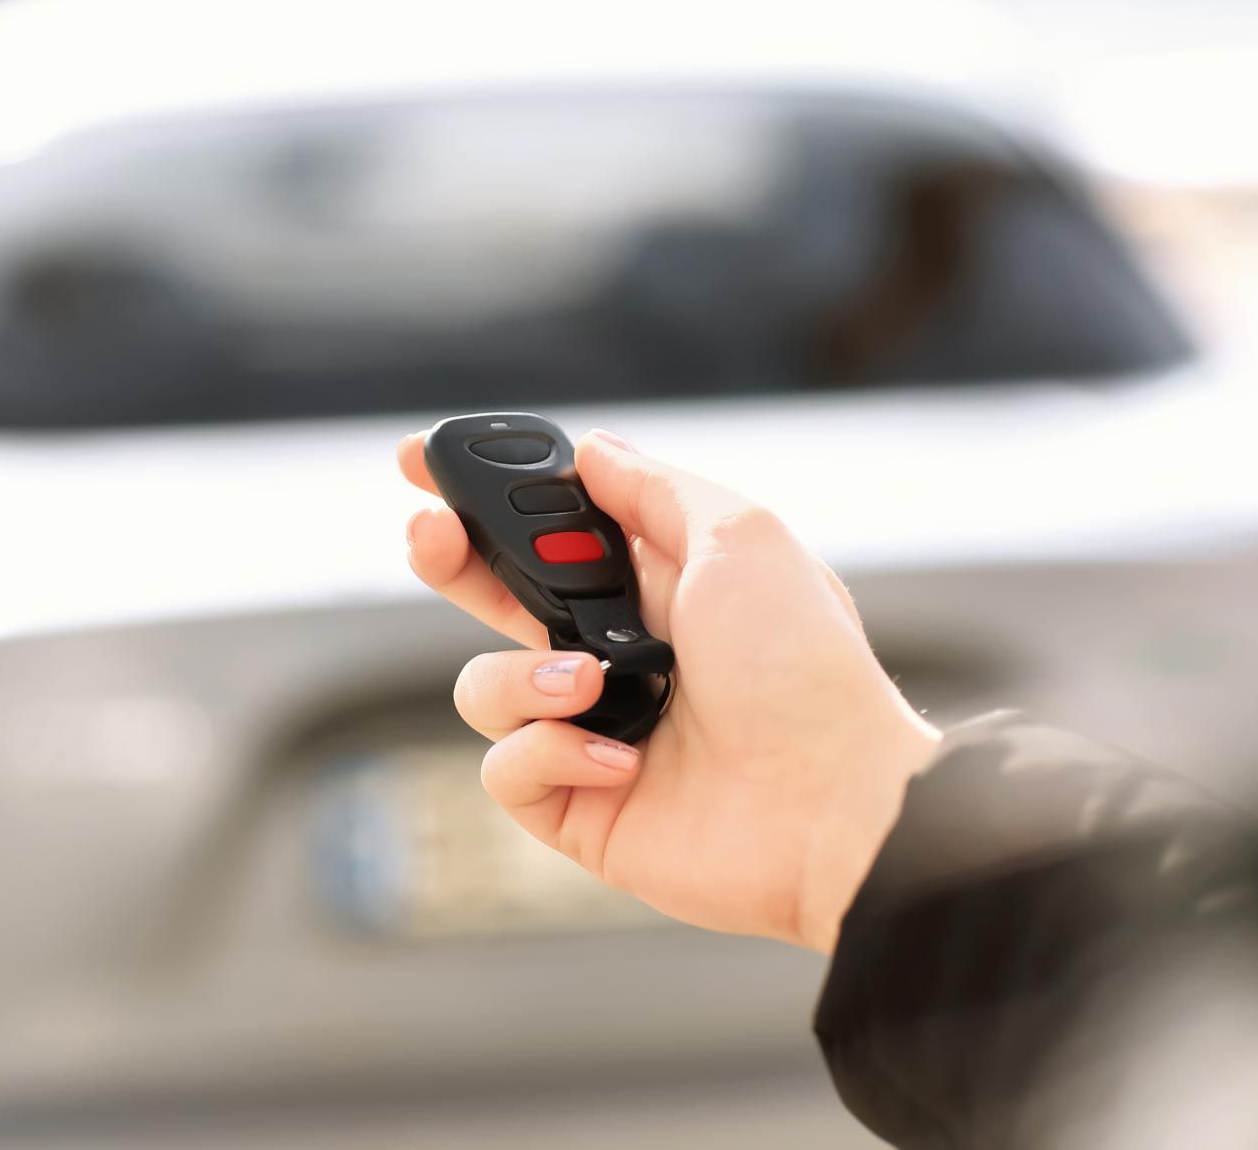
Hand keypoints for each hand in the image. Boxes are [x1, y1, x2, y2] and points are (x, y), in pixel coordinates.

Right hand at [397, 428, 939, 952]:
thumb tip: (592, 449)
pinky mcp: (579, 807)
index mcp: (654, 585)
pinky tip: (622, 762)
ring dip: (523, 677)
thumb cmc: (806, 668)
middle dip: (449, 558)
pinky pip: (506, 771)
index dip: (483, 495)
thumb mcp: (740, 538)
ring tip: (592, 684)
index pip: (548, 528)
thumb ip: (653, 490)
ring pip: (483, 688)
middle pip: (492, 595)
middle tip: (431, 537)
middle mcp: (615, 655)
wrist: (835, 806)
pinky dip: (551, 755)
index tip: (422, 461)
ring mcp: (593, 733)